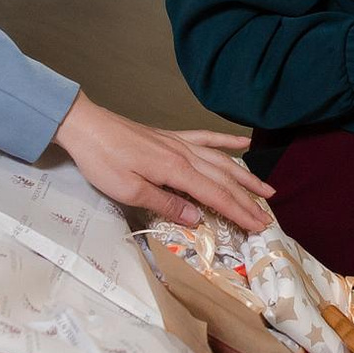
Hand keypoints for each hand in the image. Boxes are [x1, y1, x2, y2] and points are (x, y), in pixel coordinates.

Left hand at [53, 95, 272, 228]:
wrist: (86, 127)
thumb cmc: (103, 161)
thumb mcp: (130, 190)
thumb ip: (166, 204)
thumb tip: (197, 219)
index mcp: (176, 170)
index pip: (216, 195)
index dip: (239, 212)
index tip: (258, 226)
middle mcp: (185, 155)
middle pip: (224, 179)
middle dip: (248, 200)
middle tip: (267, 217)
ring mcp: (180, 143)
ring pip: (222, 160)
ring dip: (246, 176)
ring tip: (266, 189)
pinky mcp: (171, 137)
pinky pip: (206, 138)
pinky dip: (226, 141)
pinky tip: (242, 144)